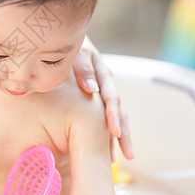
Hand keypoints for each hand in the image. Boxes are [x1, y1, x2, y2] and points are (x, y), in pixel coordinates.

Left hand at [73, 37, 133, 159]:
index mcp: (101, 72)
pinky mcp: (99, 94)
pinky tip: (112, 148)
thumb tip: (91, 90)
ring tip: (126, 155)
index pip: (110, 96)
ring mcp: (104, 89)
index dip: (112, 114)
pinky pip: (108, 114)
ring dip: (121, 134)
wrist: (67, 38)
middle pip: (118, 109)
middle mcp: (106, 82)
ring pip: (117, 113)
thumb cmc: (69, 47)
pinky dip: (111, 130)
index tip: (113, 131)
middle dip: (122, 130)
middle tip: (127, 152)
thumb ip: (82, 69)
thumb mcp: (76, 53)